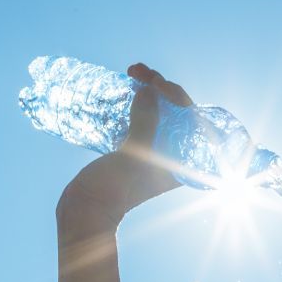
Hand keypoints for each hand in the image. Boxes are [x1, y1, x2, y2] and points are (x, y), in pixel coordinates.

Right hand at [57, 63, 194, 226]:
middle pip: (178, 114)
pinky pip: (142, 117)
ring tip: (132, 71)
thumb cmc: (114, 190)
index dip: (180, 98)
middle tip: (140, 71)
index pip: (195, 123)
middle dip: (163, 88)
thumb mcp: (134, 156)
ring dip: (149, 89)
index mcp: (184, 163)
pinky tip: (126, 86)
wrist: (86, 209)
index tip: (159, 84)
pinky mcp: (134, 147)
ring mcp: (153, 151)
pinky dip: (136, 100)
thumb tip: (151, 90)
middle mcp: (173, 156)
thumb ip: (146, 124)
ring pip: (159, 112)